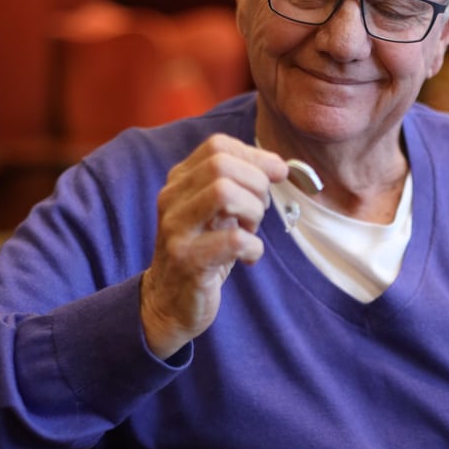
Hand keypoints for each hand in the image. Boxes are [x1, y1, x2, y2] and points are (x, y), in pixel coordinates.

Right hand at [140, 134, 286, 358]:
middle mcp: (171, 199)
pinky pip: (234, 240)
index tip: (275, 175)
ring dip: (253, 211)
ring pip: (223, 192)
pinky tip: (248, 258)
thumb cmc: (203, 252)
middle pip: (222, 165)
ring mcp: (176, 229)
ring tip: (251, 231)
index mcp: (179, 182)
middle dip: (256, 185)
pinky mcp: (187, 260)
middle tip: (258, 211)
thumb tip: (279, 166)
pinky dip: (254, 248)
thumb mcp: (218, 212)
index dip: (255, 157)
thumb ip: (240, 185)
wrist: (169, 302)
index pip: (218, 146)